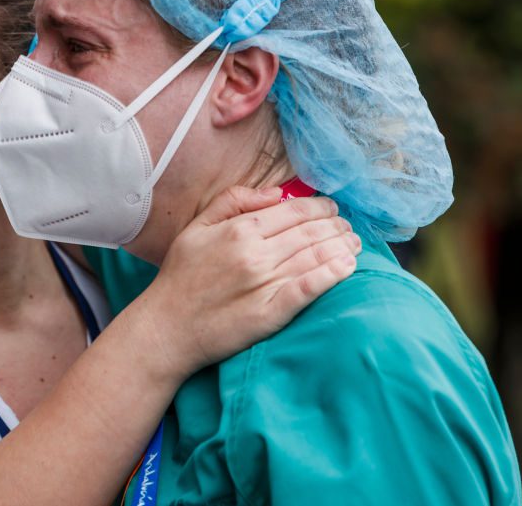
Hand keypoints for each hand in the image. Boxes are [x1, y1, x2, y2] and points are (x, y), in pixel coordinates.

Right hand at [132, 186, 359, 382]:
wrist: (167, 328)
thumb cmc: (181, 276)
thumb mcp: (197, 227)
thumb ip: (232, 201)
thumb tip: (276, 193)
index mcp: (239, 229)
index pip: (294, 211)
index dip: (319, 207)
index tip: (331, 209)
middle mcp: (256, 254)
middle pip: (310, 232)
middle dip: (336, 226)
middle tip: (348, 226)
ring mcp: (265, 284)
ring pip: (315, 257)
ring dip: (342, 247)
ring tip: (355, 244)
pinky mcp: (271, 313)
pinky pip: (309, 289)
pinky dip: (332, 275)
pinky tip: (348, 268)